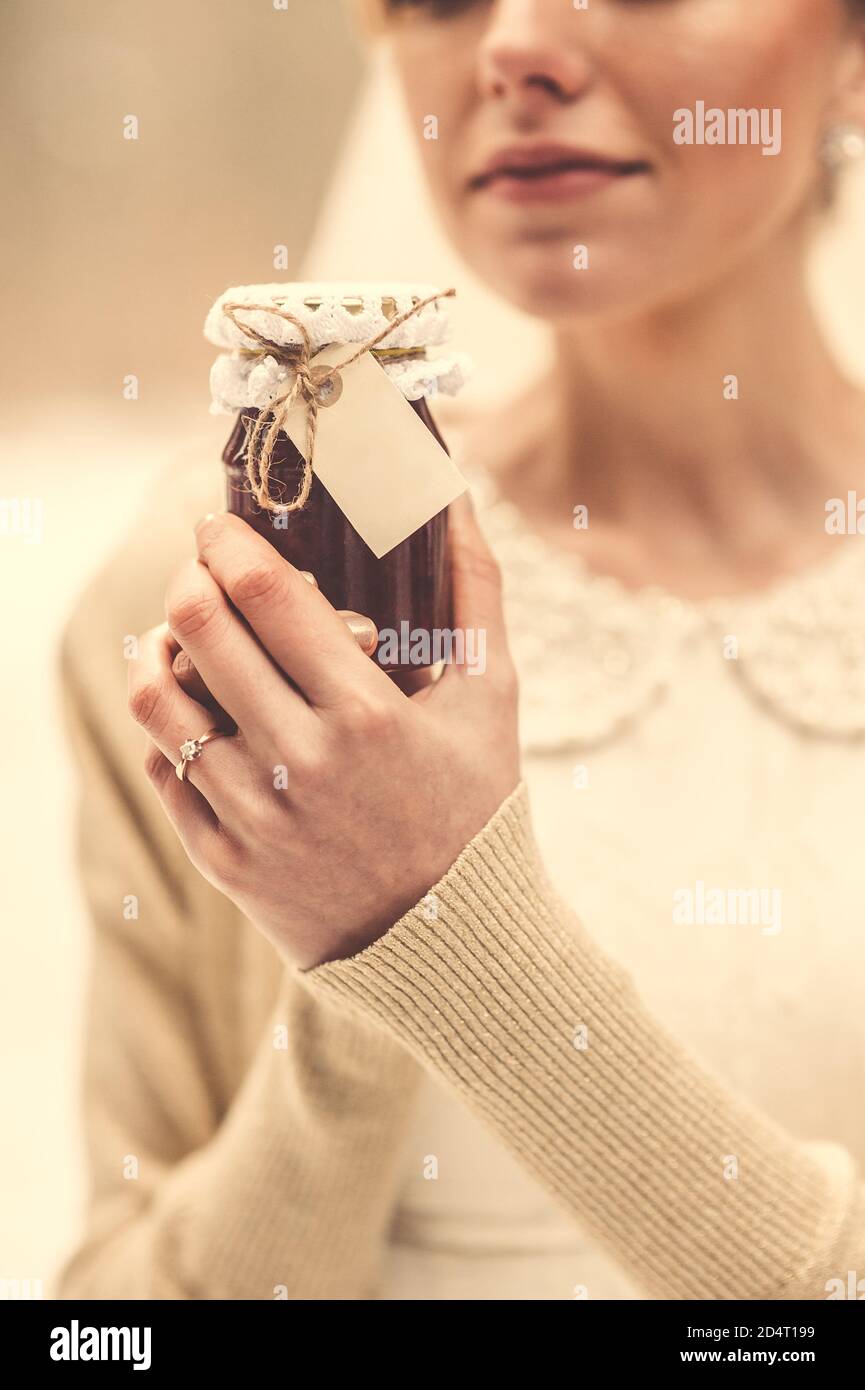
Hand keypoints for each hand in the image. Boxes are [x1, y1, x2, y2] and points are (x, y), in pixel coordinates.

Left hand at [128, 493, 520, 970]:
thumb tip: (455, 493)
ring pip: (157, 700)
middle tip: (204, 567)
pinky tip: (196, 711)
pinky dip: (167, 726)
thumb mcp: (492, 696)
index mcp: (367, 714)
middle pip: (198, 629)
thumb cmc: (478, 806)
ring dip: (160, 647)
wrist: (455, 943)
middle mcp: (300, 762)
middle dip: (190, 576)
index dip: (226, 538)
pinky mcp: (225, 862)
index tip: (220, 521)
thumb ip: (474, 588)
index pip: (264, 592)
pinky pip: (161, 769)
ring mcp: (255, 816)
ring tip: (185, 636)